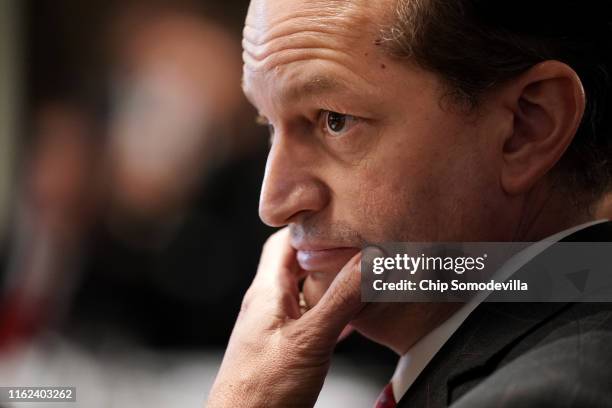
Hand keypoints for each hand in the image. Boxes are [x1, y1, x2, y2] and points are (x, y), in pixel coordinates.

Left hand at [206, 228, 363, 406]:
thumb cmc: (258, 392)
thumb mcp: (308, 340)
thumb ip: (340, 300)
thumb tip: (369, 262)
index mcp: (267, 291)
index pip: (284, 240)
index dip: (311, 225)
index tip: (341, 218)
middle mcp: (269, 304)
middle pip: (299, 264)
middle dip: (329, 253)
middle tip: (359, 247)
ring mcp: (277, 327)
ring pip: (307, 293)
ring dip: (333, 285)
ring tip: (362, 279)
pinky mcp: (285, 349)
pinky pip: (312, 320)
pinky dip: (333, 314)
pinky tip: (352, 321)